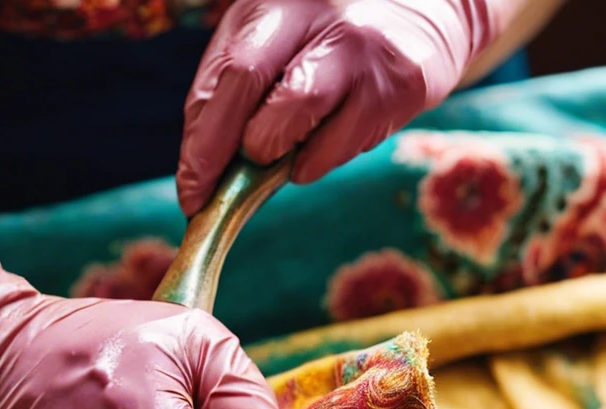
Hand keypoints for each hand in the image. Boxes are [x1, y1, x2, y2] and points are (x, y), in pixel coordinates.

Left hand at [177, 0, 504, 214]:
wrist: (414, 6)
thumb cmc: (313, 32)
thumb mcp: (259, 39)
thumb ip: (219, 95)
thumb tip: (196, 176)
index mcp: (281, 5)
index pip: (236, 79)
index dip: (207, 145)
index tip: (192, 193)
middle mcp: (331, 22)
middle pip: (274, 112)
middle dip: (246, 155)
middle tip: (244, 165)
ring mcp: (371, 56)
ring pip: (309, 141)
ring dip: (285, 161)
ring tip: (289, 140)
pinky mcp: (404, 88)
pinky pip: (341, 152)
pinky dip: (318, 160)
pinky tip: (326, 133)